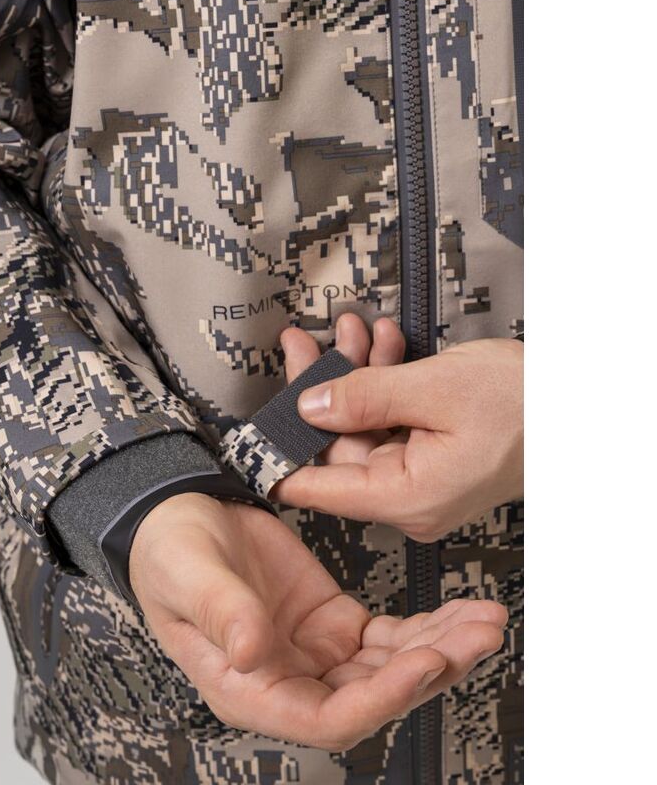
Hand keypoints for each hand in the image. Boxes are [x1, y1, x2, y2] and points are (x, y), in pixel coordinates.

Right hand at [130, 492, 506, 750]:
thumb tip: (254, 654)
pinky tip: (455, 610)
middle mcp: (290, 679)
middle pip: (374, 696)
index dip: (380, 699)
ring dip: (440, 647)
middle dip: (431, 671)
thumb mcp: (188, 576)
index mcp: (249, 686)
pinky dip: (426, 625)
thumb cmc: (170, 552)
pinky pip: (389, 636)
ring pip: (391, 667)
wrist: (181, 515)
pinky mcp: (334, 621)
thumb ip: (222, 613)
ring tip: (482, 620)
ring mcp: (316, 652)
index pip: (326, 718)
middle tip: (476, 636)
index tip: (423, 663)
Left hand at [272, 315, 522, 541]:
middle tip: (302, 345)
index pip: (321, 488)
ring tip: (347, 332)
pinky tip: (380, 348)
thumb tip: (309, 406)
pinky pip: (393, 424)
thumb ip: (363, 396)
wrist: (584, 401)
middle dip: (323, 387)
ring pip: (365, 427)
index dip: (280, 459)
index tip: (247, 442)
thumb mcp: (435, 388)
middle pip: (340, 446)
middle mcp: (412, 498)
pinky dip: (384, 385)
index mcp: (408, 495)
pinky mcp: (434, 459)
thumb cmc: (528, 403)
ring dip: (356, 376)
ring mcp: (423, 480)